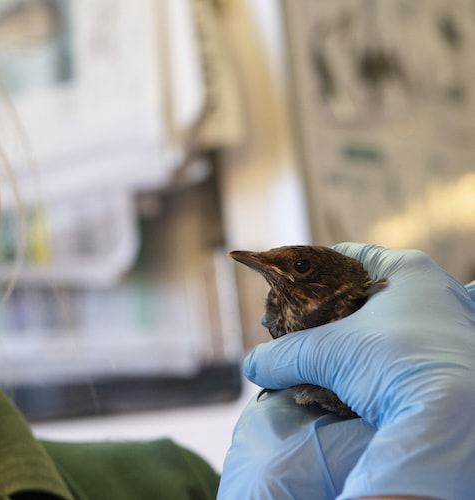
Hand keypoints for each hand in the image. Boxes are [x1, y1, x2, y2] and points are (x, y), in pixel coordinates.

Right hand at [243, 243, 474, 498]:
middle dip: (327, 311)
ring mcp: (450, 326)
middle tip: (298, 330)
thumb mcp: (327, 354)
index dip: (309, 272)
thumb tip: (254, 366)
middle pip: (365, 292)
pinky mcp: (454, 360)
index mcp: (407, 270)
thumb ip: (283, 355)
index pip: (347, 256)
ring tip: (322, 358)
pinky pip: (404, 351)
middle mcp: (434, 291)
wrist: (455, 421)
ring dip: (352, 338)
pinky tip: (355, 379)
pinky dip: (376, 361)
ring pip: (386, 324)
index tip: (285, 290)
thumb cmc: (395, 364)